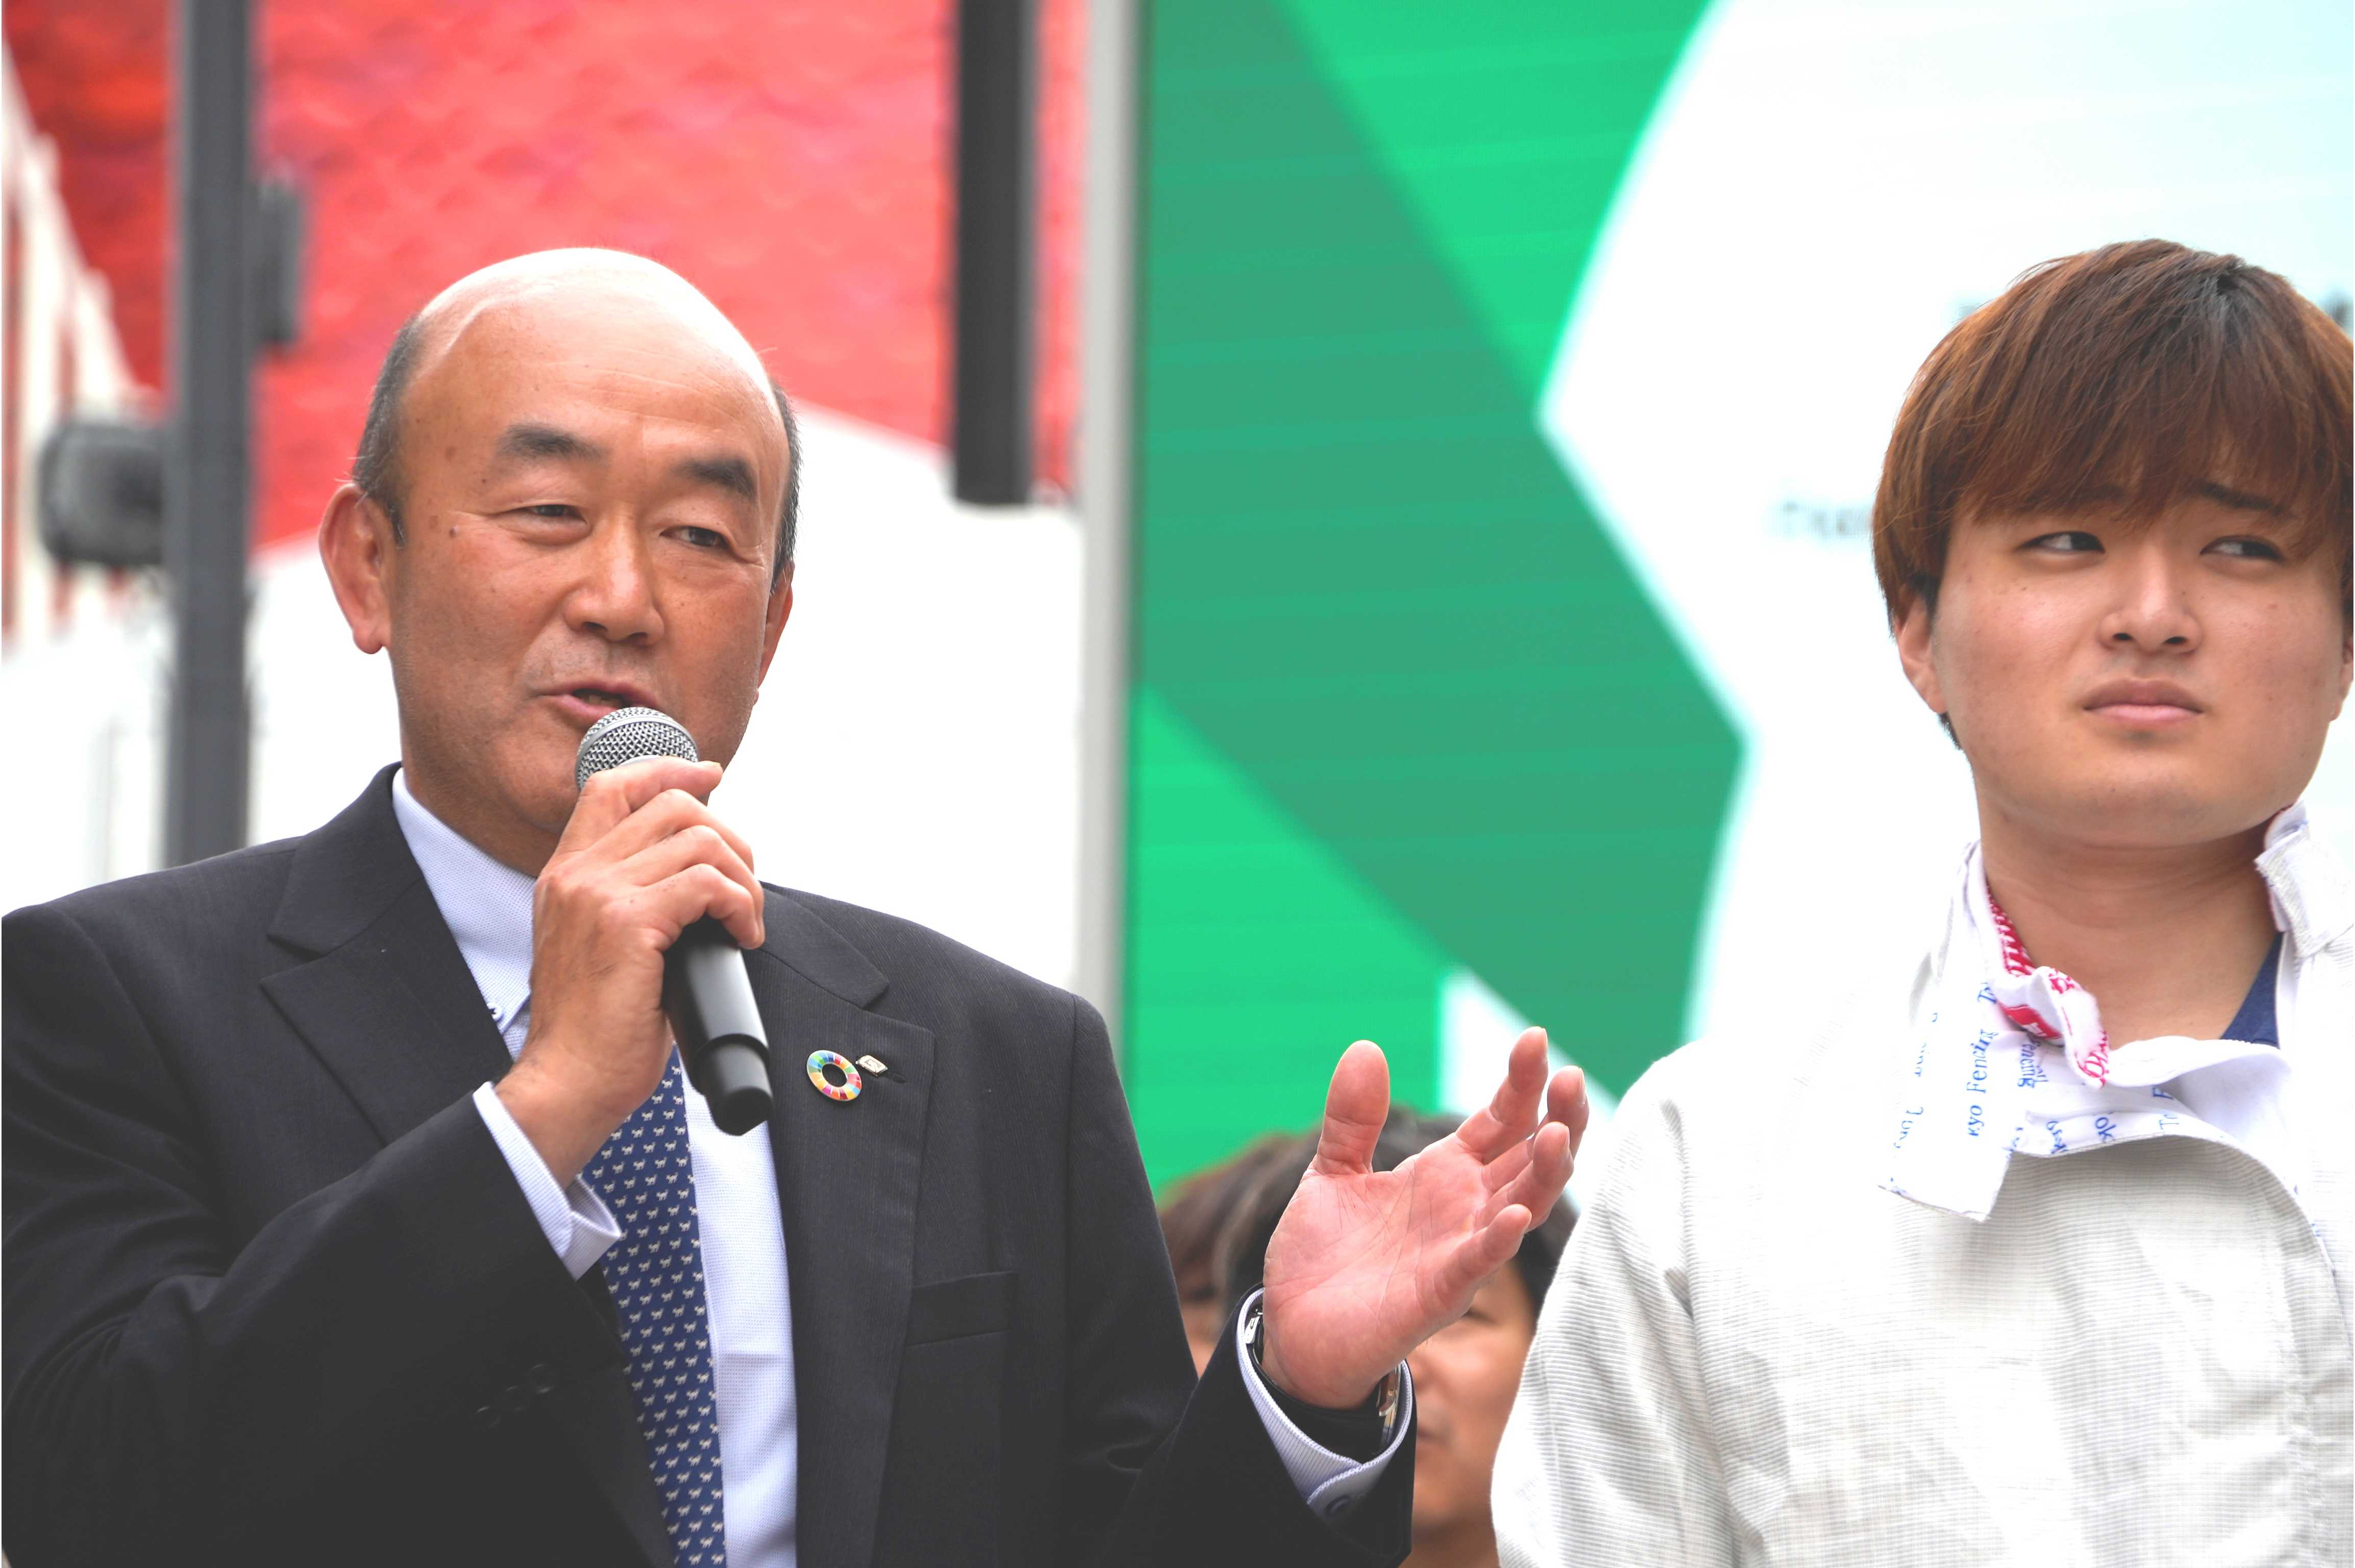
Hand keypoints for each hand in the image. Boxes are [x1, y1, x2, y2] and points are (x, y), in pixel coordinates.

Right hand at [495, 755, 764, 1183]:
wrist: (569, 1081)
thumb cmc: (597, 1028)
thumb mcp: (603, 946)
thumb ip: (632, 901)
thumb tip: (698, 877)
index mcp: (565, 874)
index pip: (612, 785)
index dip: (667, 768)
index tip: (711, 776)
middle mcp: (575, 874)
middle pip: (670, 805)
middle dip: (727, 838)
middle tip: (743, 888)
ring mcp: (597, 894)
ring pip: (699, 839)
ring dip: (742, 878)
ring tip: (745, 922)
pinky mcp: (627, 923)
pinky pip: (707, 883)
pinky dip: (739, 904)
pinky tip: (741, 937)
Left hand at [1257, 1028, 1585, 1408]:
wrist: (1293, 1328)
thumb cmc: (1324, 1255)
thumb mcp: (1333, 1172)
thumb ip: (1352, 1117)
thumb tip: (1366, 1047)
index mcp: (1444, 1174)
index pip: (1501, 1119)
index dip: (1521, 1082)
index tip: (1536, 1037)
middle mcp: (1465, 1209)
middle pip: (1530, 1157)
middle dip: (1558, 1120)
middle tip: (1572, 1077)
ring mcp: (1459, 1250)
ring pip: (1524, 1206)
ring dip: (1545, 1173)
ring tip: (1559, 1134)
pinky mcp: (1439, 1293)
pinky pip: (1480, 1262)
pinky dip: (1499, 1238)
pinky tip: (1515, 1213)